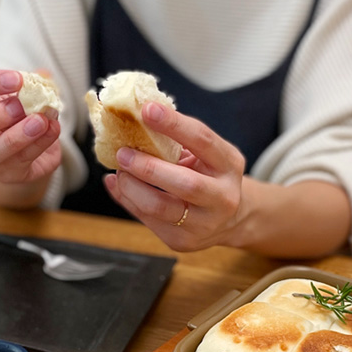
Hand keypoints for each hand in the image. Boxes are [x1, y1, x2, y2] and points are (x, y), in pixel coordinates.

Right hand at [0, 69, 61, 186]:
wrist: (27, 145)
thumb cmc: (15, 111)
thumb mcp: (18, 93)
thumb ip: (30, 83)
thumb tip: (45, 76)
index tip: (17, 79)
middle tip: (19, 106)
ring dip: (17, 136)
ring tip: (40, 121)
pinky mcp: (5, 174)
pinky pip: (20, 161)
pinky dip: (39, 144)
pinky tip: (52, 129)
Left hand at [102, 102, 246, 250]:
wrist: (232, 219)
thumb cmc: (211, 176)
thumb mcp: (206, 155)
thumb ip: (177, 141)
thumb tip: (133, 120)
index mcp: (229, 165)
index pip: (203, 140)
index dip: (174, 124)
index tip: (146, 110)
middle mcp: (223, 197)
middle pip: (185, 184)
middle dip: (148, 167)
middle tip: (123, 153)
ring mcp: (204, 224)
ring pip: (160, 207)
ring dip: (132, 187)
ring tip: (119, 172)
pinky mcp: (183, 241)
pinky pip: (147, 220)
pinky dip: (128, 200)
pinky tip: (119, 186)